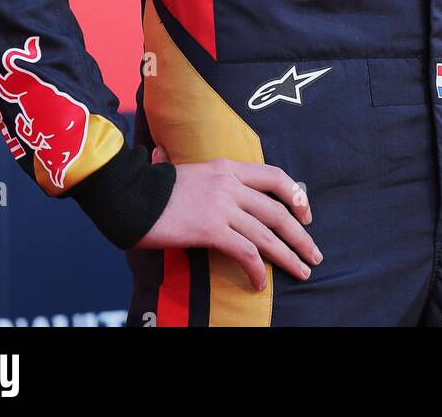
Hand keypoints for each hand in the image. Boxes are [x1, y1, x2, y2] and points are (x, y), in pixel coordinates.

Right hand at [131, 144, 322, 291]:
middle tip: (314, 254)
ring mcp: (222, 206)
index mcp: (226, 167)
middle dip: (301, 235)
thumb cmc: (150, 187)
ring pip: (268, 234)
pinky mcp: (210, 229)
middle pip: (278, 210)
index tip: (306, 216)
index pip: (274, 176)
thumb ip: (197, 172)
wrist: (127, 195)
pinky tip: (260, 282)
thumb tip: (176, 160)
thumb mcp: (182, 170)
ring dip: (289, 255)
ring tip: (302, 271)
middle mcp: (229, 183)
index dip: (295, 196)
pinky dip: (258, 269)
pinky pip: (245, 252)